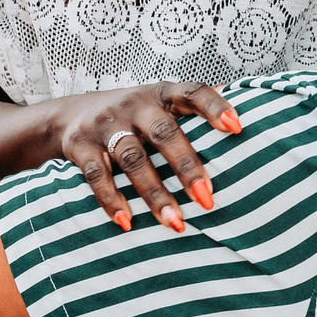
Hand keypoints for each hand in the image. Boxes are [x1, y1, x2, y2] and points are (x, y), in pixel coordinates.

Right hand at [49, 82, 241, 232]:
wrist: (68, 115)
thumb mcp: (159, 102)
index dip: (215, 107)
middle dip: (186, 166)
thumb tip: (248, 106)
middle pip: (163, 132)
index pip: (192, 92)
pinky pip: (97, 175)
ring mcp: (105, 124)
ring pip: (132, 158)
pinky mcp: (80, 146)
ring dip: (155, 194)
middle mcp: (134, 105)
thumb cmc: (132, 114)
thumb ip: (194, 106)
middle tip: (208, 199)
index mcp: (161, 94)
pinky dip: (111, 200)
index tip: (237, 128)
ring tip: (176, 224)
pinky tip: (127, 223)